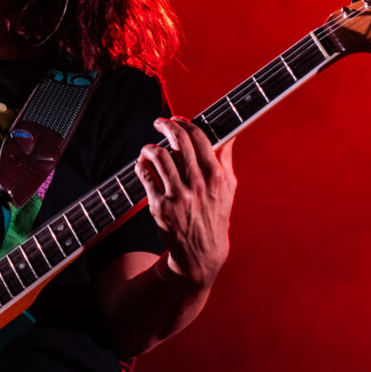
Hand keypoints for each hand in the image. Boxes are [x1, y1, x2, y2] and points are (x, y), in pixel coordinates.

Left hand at [135, 117, 236, 289]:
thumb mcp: (228, 189)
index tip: (177, 119)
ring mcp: (178, 195)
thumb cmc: (215, 216)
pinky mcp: (160, 206)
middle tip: (159, 123)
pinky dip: (141, 165)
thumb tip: (229, 135)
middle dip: (166, 126)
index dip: (185, 123)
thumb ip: (226, 160)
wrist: (201, 252)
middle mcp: (197, 184)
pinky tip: (143, 165)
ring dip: (150, 146)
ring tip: (149, 148)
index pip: (199, 138)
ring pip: (159, 156)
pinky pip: (145, 176)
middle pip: (178, 141)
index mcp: (216, 177)